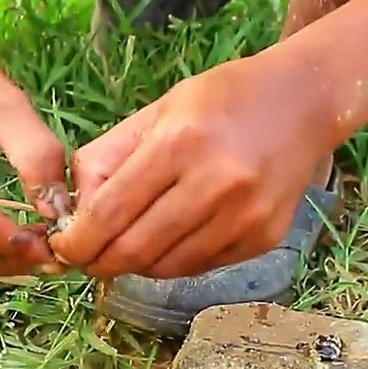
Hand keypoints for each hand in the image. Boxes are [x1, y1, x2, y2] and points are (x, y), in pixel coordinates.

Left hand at [48, 50, 330, 278]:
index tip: (63, 248)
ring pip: (166, 267)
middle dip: (100, 262)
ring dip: (136, 264)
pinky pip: (200, 266)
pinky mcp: (264, 237)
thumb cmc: (221, 101)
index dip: (77, 241)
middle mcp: (216, 183)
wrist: (304, 102)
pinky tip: (170, 239)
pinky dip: (174, 261)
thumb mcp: (157, 111)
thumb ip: (108, 158)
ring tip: (129, 245)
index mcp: (179, 143)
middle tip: (88, 258)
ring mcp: (245, 216)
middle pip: (134, 250)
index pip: (109, 213)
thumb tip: (72, 213)